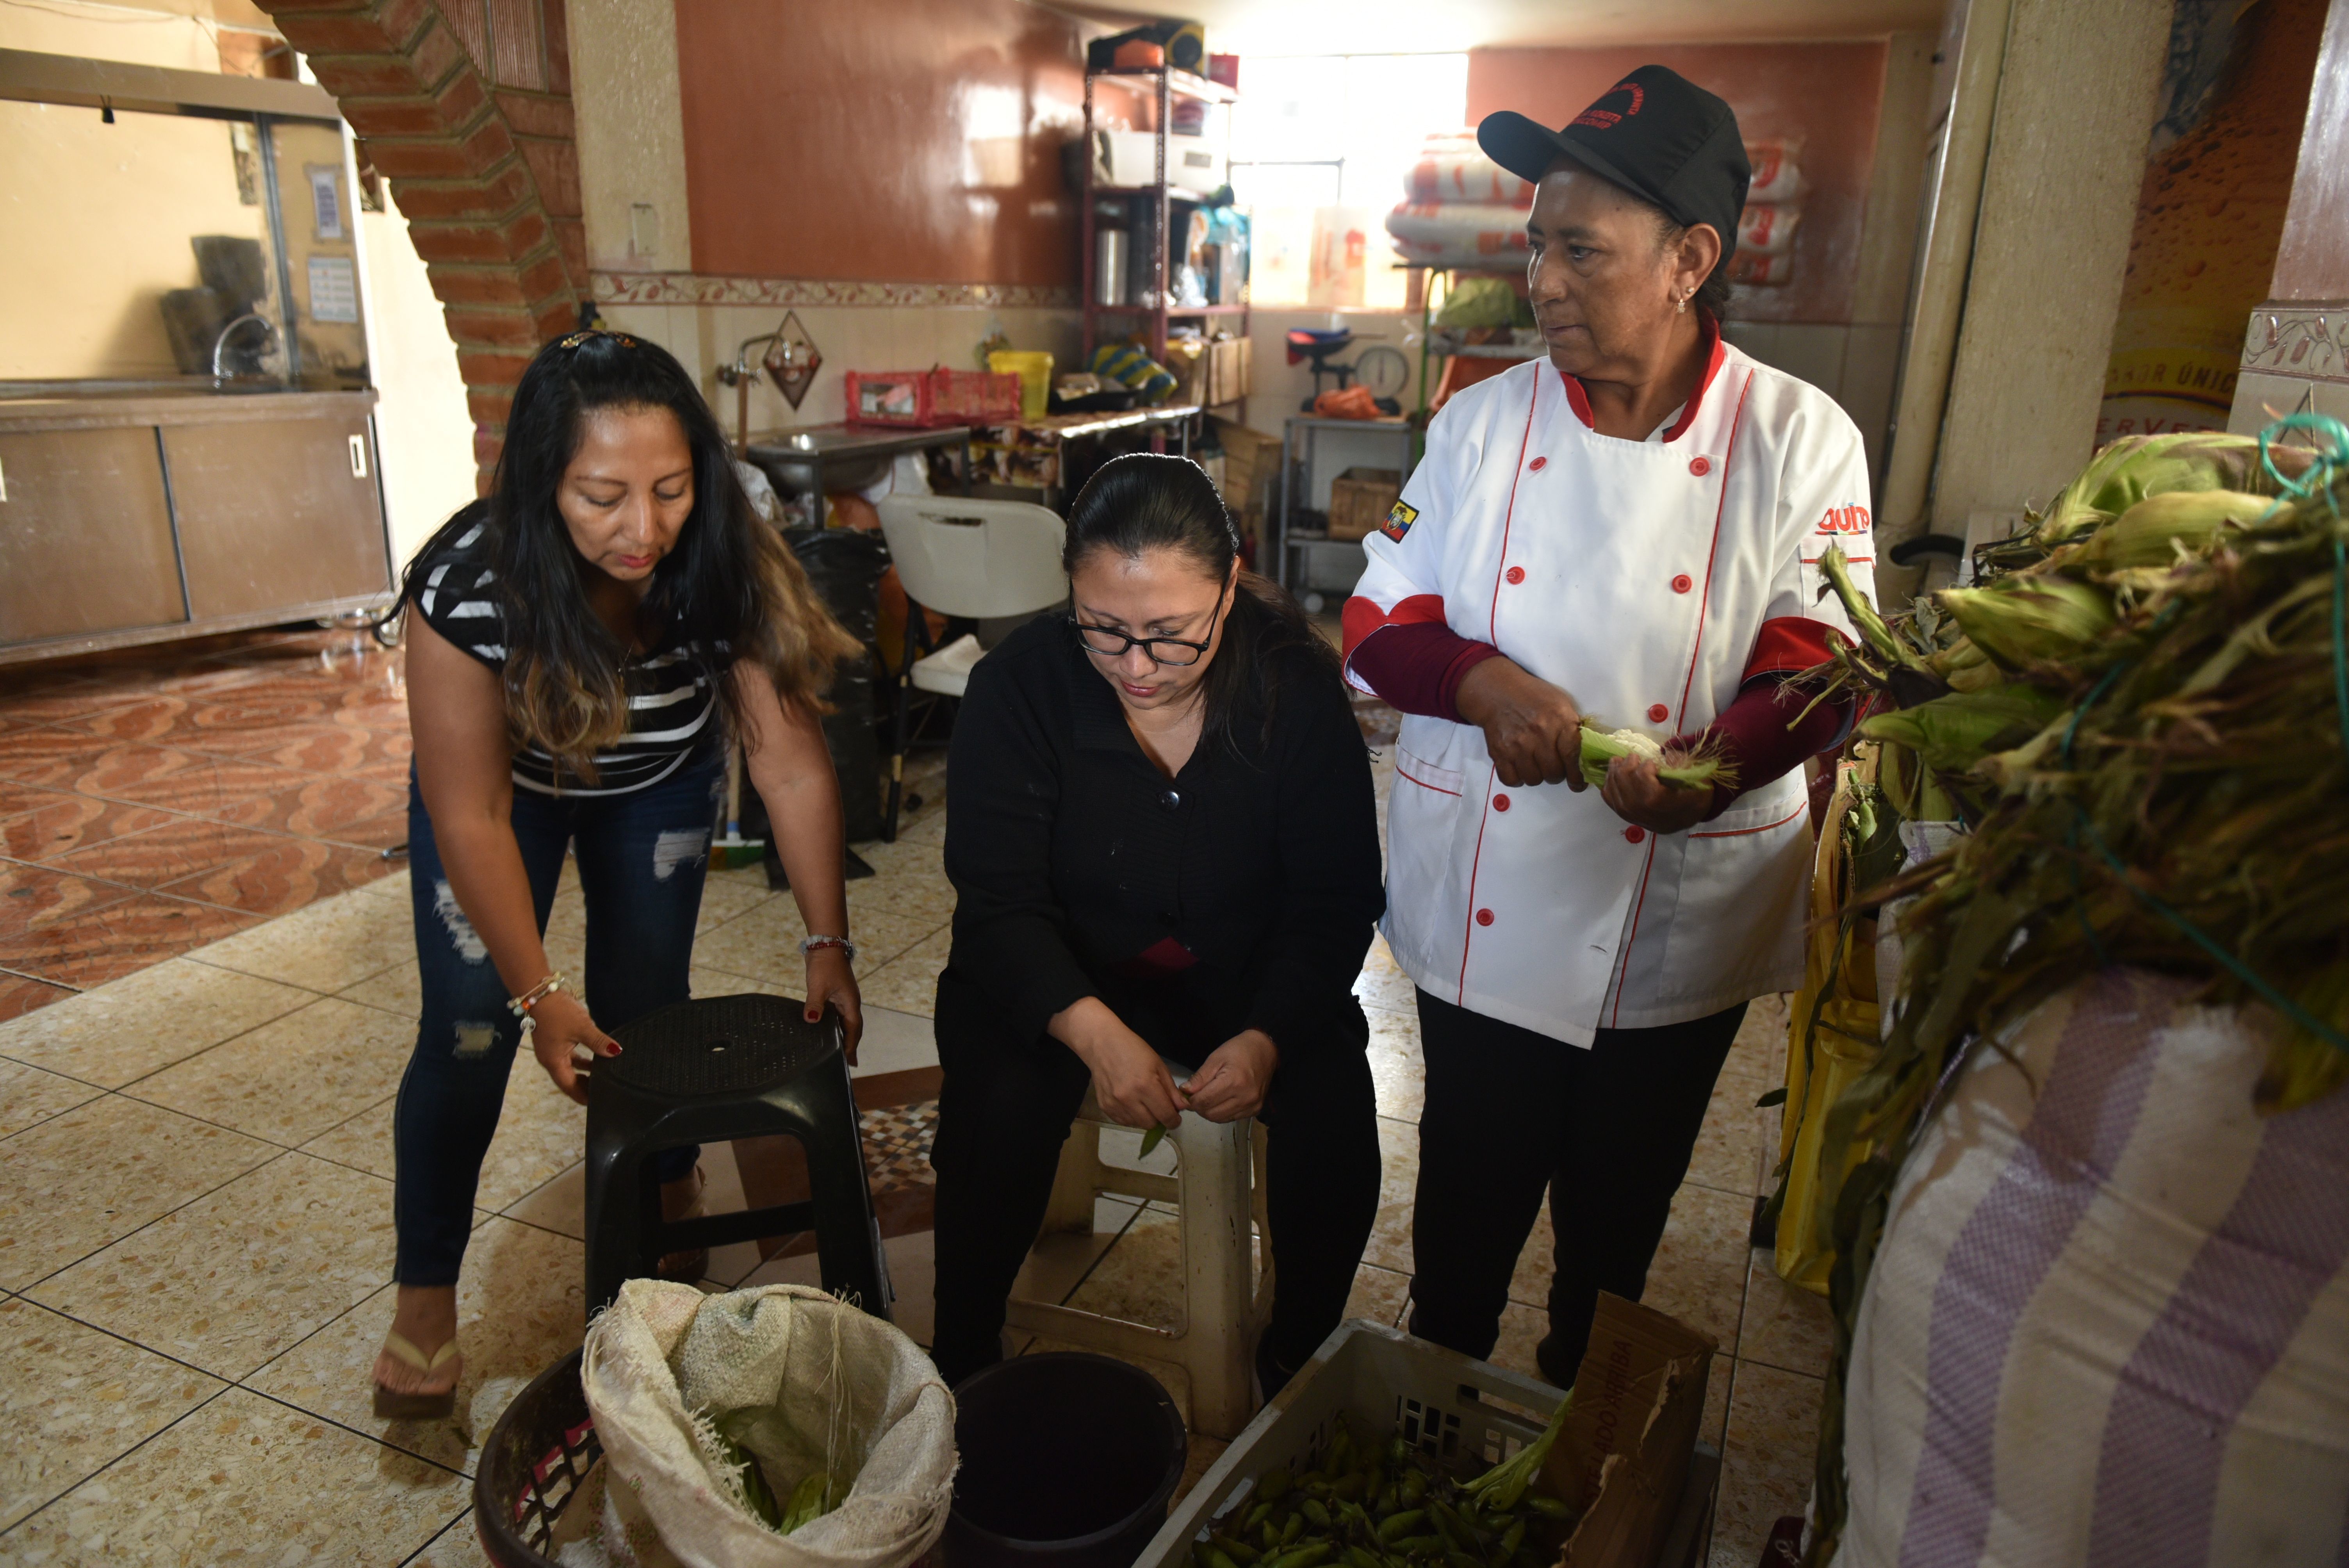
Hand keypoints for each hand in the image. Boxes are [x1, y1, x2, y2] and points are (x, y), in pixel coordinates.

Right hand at [527, 990, 615, 1104]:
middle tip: (602, 1092)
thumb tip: (616, 1052)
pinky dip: (581, 1062)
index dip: (583, 1096)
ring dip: (584, 1075)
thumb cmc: (558, 1011)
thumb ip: (599, 1042)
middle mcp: (550, 1060)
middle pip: (568, 1081)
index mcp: (553, 1062)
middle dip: (584, 1088)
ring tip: (601, 1079)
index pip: (569, 1087)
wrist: (540, 993)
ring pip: (569, 1069)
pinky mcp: (554, 1042)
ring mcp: (551, 1051)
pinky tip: (595, 1060)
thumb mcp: (582, 1027)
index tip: (597, 1103)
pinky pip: (569, 1058)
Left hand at [804, 946, 862, 1064]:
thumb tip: (812, 1020)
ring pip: (845, 1022)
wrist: (826, 944)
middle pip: (853, 1029)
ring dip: (844, 1036)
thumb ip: (815, 1003)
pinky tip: (827, 1031)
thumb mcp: (818, 986)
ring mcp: (843, 998)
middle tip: (849, 1063)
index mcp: (850, 1003)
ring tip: (839, 1051)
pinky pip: (837, 1015)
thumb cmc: (825, 964)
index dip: (851, 1046)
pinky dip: (835, 1026)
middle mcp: (849, 1003)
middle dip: (851, 1045)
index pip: (854, 1030)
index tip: (850, 1062)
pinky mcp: (835, 994)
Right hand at [1052, 999, 1183, 1130]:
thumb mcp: (1158, 1065)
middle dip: (1159, 1118)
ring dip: (1144, 1118)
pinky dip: (1131, 1116)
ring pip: (1137, 1125)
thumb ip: (1171, 1090)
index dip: (1174, 1120)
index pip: (1165, 1116)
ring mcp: (1115, 1104)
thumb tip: (1182, 1108)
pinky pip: (1123, 1122)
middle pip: (1151, 1124)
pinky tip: (1131, 1102)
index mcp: (1146, 1086)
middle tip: (1158, 1106)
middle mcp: (1129, 1099)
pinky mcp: (1104, 1107)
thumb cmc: (1134, 1050)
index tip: (1175, 1117)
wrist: (1102, 1044)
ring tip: (1142, 1101)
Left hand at [1179, 1030, 1278, 1122]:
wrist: (1265, 1050)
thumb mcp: (1215, 1058)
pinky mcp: (1256, 1110)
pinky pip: (1232, 1118)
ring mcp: (1252, 1105)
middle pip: (1211, 1114)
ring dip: (1209, 1112)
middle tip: (1196, 1096)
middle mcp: (1244, 1097)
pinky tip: (1220, 1101)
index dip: (1191, 1101)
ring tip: (1207, 1098)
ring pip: (1220, 1119)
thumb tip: (1184, 1092)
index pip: (1204, 1101)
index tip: (1186, 1095)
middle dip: (1199, 1107)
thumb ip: (1199, 1078)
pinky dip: (1222, 1113)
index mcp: (1234, 1082)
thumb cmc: (1238, 1050)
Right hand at [1455, 658, 1585, 788]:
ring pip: (1534, 779)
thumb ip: (1573, 729)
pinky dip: (1517, 778)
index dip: (1577, 775)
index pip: (1573, 757)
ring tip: (1535, 765)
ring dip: (1537, 776)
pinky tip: (1520, 768)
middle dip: (1556, 774)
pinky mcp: (1499, 752)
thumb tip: (1584, 757)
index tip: (1578, 783)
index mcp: (1560, 721)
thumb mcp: (1561, 705)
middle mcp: (1540, 734)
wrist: (1499, 691)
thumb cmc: (1534, 697)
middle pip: (1554, 773)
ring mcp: (1518, 745)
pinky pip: (1512, 779)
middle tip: (1553, 767)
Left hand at [1600, 752, 1717, 834]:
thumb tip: (1666, 753)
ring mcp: (1632, 816)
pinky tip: (1613, 774)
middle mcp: (1643, 812)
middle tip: (1633, 756)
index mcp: (1662, 803)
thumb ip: (1683, 764)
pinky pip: (1609, 799)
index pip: (1644, 782)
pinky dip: (1608, 784)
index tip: (1652, 763)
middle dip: (1626, 766)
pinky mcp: (1625, 815)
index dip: (1645, 768)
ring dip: (1614, 772)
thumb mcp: (1698, 778)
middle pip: (1624, 784)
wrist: (1689, 818)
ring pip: (1614, 791)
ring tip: (1619, 761)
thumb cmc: (1695, 795)